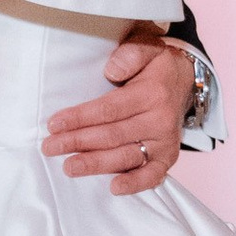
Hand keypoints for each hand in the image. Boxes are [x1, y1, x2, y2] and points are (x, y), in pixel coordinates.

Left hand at [43, 32, 194, 195]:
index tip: (54, 124)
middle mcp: (160, 120)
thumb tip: (112, 70)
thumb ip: (130, 55)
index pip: (109, 109)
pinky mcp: (168, 157)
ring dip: (96, 164)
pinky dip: (135, 183)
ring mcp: (165, 141)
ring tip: (69, 167)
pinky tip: (114, 188)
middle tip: (50, 147)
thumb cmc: (155, 65)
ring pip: (126, 156)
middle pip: (112, 135)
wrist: (185, 81)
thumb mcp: (146, 48)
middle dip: (78, 142)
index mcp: (151, 93)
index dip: (80, 118)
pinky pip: (152, 174)